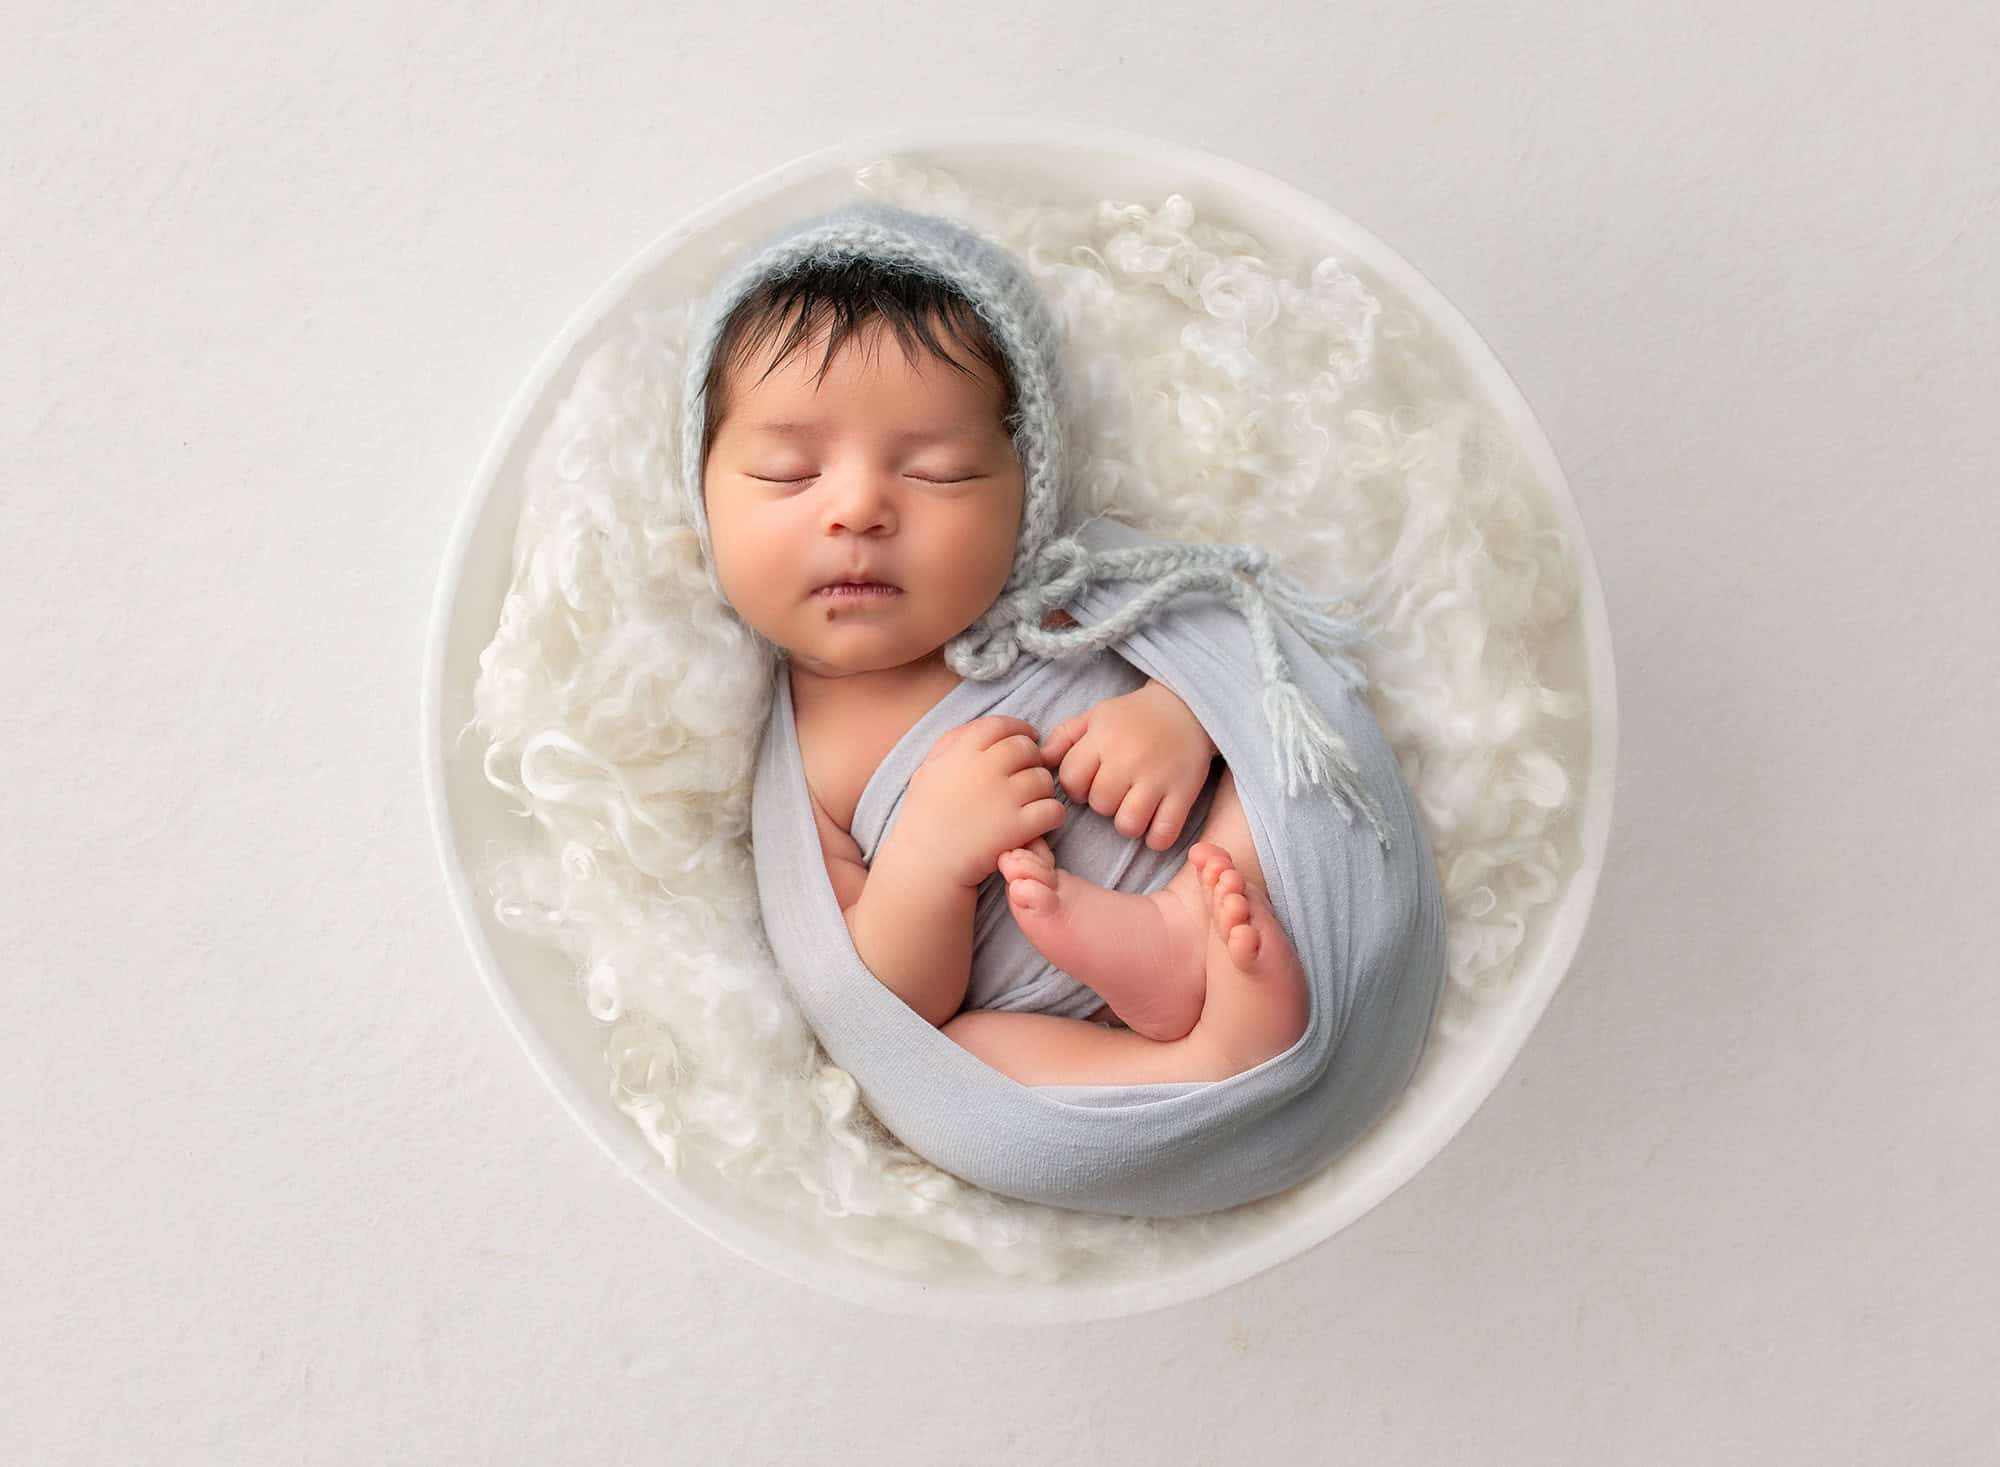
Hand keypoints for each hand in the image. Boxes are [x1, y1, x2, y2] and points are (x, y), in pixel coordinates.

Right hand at [894, 715, 1066, 888]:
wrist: (925, 867)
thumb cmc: (925, 821)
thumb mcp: (928, 772)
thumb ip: (952, 744)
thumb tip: (982, 728)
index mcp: (960, 753)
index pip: (1000, 725)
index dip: (1019, 730)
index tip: (1027, 740)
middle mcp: (983, 769)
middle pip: (1026, 749)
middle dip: (1032, 761)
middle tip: (1027, 777)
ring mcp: (1002, 797)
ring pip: (1044, 779)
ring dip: (1042, 791)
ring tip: (1029, 804)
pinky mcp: (1017, 827)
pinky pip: (1053, 810)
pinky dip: (1051, 816)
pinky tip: (1038, 824)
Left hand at [1040, 680, 1218, 850]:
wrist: (1189, 708)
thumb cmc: (1135, 717)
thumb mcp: (1097, 716)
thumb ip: (1065, 737)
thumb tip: (1040, 762)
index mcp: (1103, 737)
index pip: (1070, 779)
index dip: (1076, 787)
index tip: (1091, 782)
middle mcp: (1129, 757)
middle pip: (1099, 804)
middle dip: (1103, 804)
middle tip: (1117, 792)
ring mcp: (1158, 777)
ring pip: (1128, 824)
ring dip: (1128, 823)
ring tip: (1135, 808)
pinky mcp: (1184, 793)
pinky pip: (1162, 834)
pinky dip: (1156, 837)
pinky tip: (1155, 824)